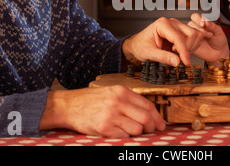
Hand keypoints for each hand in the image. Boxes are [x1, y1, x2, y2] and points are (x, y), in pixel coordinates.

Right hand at [40, 86, 164, 137]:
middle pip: (145, 118)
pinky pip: (123, 137)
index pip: (148, 105)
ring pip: (136, 130)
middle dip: (151, 127)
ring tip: (129, 131)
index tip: (160, 124)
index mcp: (122, 91)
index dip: (157, 117)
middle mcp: (118, 102)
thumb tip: (149, 112)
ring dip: (137, 134)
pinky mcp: (104, 128)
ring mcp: (111, 115)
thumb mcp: (111, 92)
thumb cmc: (91, 100)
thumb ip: (129, 100)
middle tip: (151, 131)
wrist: (68, 106)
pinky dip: (124, 137)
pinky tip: (118, 133)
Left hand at [122, 17, 205, 66]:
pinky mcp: (180, 32)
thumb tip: (177, 62)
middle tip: (180, 58)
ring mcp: (177, 26)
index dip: (184, 52)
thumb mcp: (149, 53)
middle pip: (191, 34)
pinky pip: (193, 37)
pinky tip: (180, 51)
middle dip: (188, 48)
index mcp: (162, 24)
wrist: (137, 45)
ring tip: (179, 54)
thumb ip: (163, 57)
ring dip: (191, 47)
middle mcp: (171, 23)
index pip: (179, 38)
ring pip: (195, 35)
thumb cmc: (140, 46)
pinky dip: (191, 46)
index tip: (186, 63)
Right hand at [187, 13, 229, 65]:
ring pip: (186, 33)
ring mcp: (190, 36)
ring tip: (202, 42)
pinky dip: (190, 44)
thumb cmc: (218, 40)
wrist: (218, 53)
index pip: (195, 17)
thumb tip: (206, 21)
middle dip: (197, 29)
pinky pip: (185, 43)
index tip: (202, 24)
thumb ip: (212, 26)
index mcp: (201, 22)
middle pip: (190, 24)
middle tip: (205, 35)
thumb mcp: (218, 32)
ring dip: (193, 37)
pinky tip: (196, 46)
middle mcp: (194, 28)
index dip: (197, 19)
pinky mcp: (188, 45)